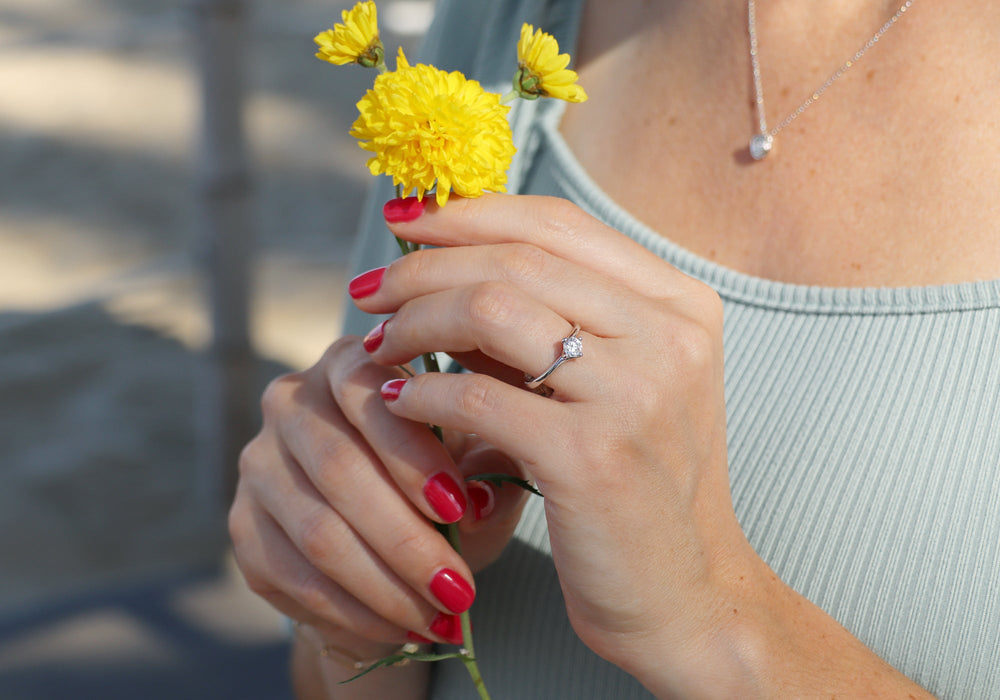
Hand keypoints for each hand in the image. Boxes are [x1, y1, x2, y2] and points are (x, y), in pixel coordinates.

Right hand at [228, 336, 529, 661]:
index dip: (409, 450)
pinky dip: (355, 611)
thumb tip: (481, 499)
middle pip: (338, 467)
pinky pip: (295, 578)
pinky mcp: (243, 526)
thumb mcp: (478, 465)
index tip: (458, 506)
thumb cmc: (443, 485)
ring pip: (318, 530)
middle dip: (405, 538)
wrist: (389, 541)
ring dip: (384, 585)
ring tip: (438, 617)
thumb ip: (490, 467)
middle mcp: (292, 401)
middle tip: (457, 588)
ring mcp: (259, 464)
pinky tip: (400, 628)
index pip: (366, 389)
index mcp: (350, 364)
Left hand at [352, 194, 756, 693]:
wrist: (686, 596)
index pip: (557, 223)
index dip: (470, 212)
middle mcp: (669, 335)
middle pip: (516, 258)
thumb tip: (439, 277)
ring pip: (491, 309)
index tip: (407, 220)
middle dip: (424, 266)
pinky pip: (477, 395)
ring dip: (416, 321)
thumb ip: (544, 327)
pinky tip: (398, 403)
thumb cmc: (637, 488)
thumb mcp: (609, 387)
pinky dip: (424, 392)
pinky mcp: (593, 456)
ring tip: (380, 346)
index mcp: (679, 305)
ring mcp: (636, 393)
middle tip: (371, 291)